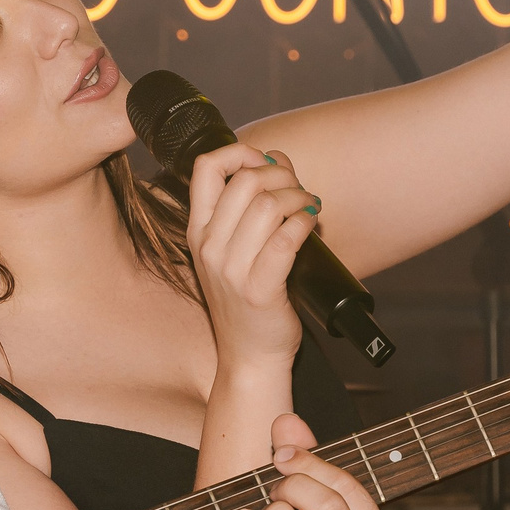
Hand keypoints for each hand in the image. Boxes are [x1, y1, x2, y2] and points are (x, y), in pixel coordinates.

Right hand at [185, 142, 317, 370]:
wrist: (249, 356)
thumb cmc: (247, 302)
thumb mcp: (231, 252)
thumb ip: (246, 208)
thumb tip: (277, 160)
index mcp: (198, 233)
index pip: (205, 169)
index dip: (239, 152)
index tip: (264, 161)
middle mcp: (209, 248)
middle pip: (245, 181)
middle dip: (281, 174)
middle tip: (297, 187)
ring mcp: (232, 270)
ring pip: (268, 206)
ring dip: (298, 196)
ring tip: (308, 205)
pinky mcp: (260, 289)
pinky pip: (287, 238)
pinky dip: (305, 220)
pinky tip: (311, 222)